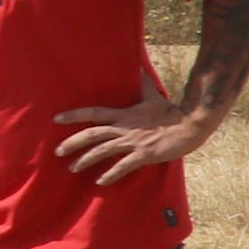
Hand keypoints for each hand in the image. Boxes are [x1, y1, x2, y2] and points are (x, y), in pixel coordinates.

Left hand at [51, 90, 216, 180]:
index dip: (74, 115)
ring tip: (72, 168)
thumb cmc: (172, 112)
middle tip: (57, 151)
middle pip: (93, 134)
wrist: (192, 125)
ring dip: (86, 160)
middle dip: (73, 142)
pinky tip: (100, 182)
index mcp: (124, 115)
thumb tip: (139, 66)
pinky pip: (124, 165)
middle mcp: (125, 127)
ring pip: (103, 150)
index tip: (56, 119)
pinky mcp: (145, 154)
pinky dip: (111, 174)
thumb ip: (142, 85)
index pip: (94, 112)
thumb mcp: (153, 96)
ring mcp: (134, 141)